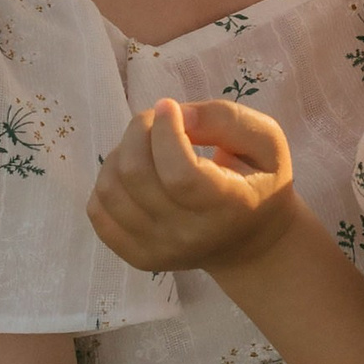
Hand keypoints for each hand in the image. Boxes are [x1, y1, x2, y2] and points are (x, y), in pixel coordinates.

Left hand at [88, 97, 297, 274]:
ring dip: (121, 153)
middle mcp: (189, 235)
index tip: (170, 107)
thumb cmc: (259, 183)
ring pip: (110, 189)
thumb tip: (177, 114)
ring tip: (145, 146)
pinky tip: (133, 173)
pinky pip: (98, 211)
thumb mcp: (266, 142)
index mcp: (227, 206)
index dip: (165, 131)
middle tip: (157, 120)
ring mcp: (158, 250)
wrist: (252, 244)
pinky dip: (107, 181)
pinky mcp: (137, 256)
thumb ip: (226, 120)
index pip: (179, 172)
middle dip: (139, 130)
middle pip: (136, 174)